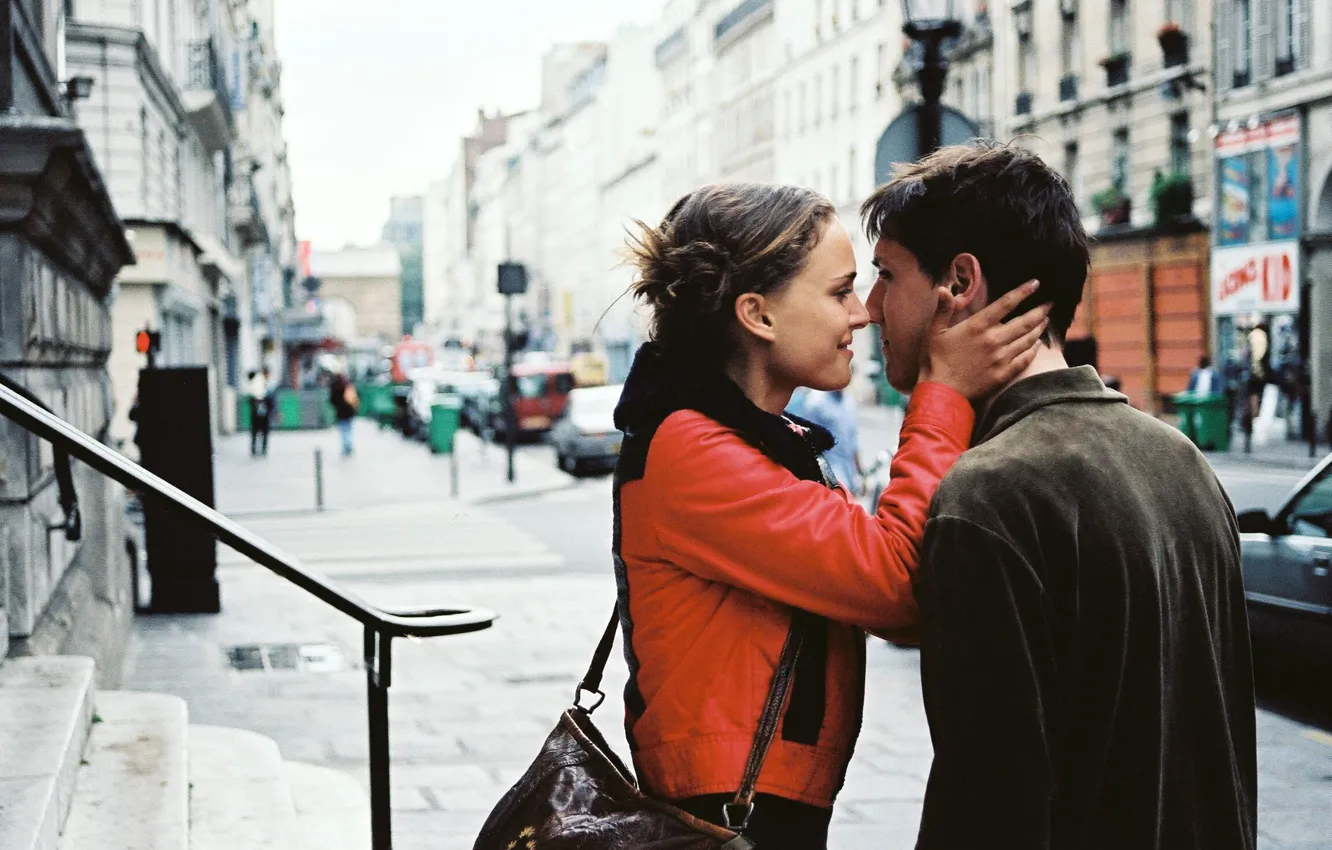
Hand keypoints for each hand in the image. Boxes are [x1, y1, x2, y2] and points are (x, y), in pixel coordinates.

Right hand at [918, 279, 1050, 400]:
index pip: (1006, 303)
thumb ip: (944, 309)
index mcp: (978, 326)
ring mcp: (1001, 358)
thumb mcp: (935, 331)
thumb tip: (942, 289)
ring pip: (1028, 339)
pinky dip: (1034, 350)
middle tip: (1049, 304)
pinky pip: (1025, 359)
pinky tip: (1038, 345)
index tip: (1035, 283)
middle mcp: (993, 339)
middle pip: (1025, 321)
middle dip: (1040, 311)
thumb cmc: (936, 360)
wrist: (942, 391)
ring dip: (1039, 329)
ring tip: (1045, 321)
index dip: (1023, 292)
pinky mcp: (1004, 374)